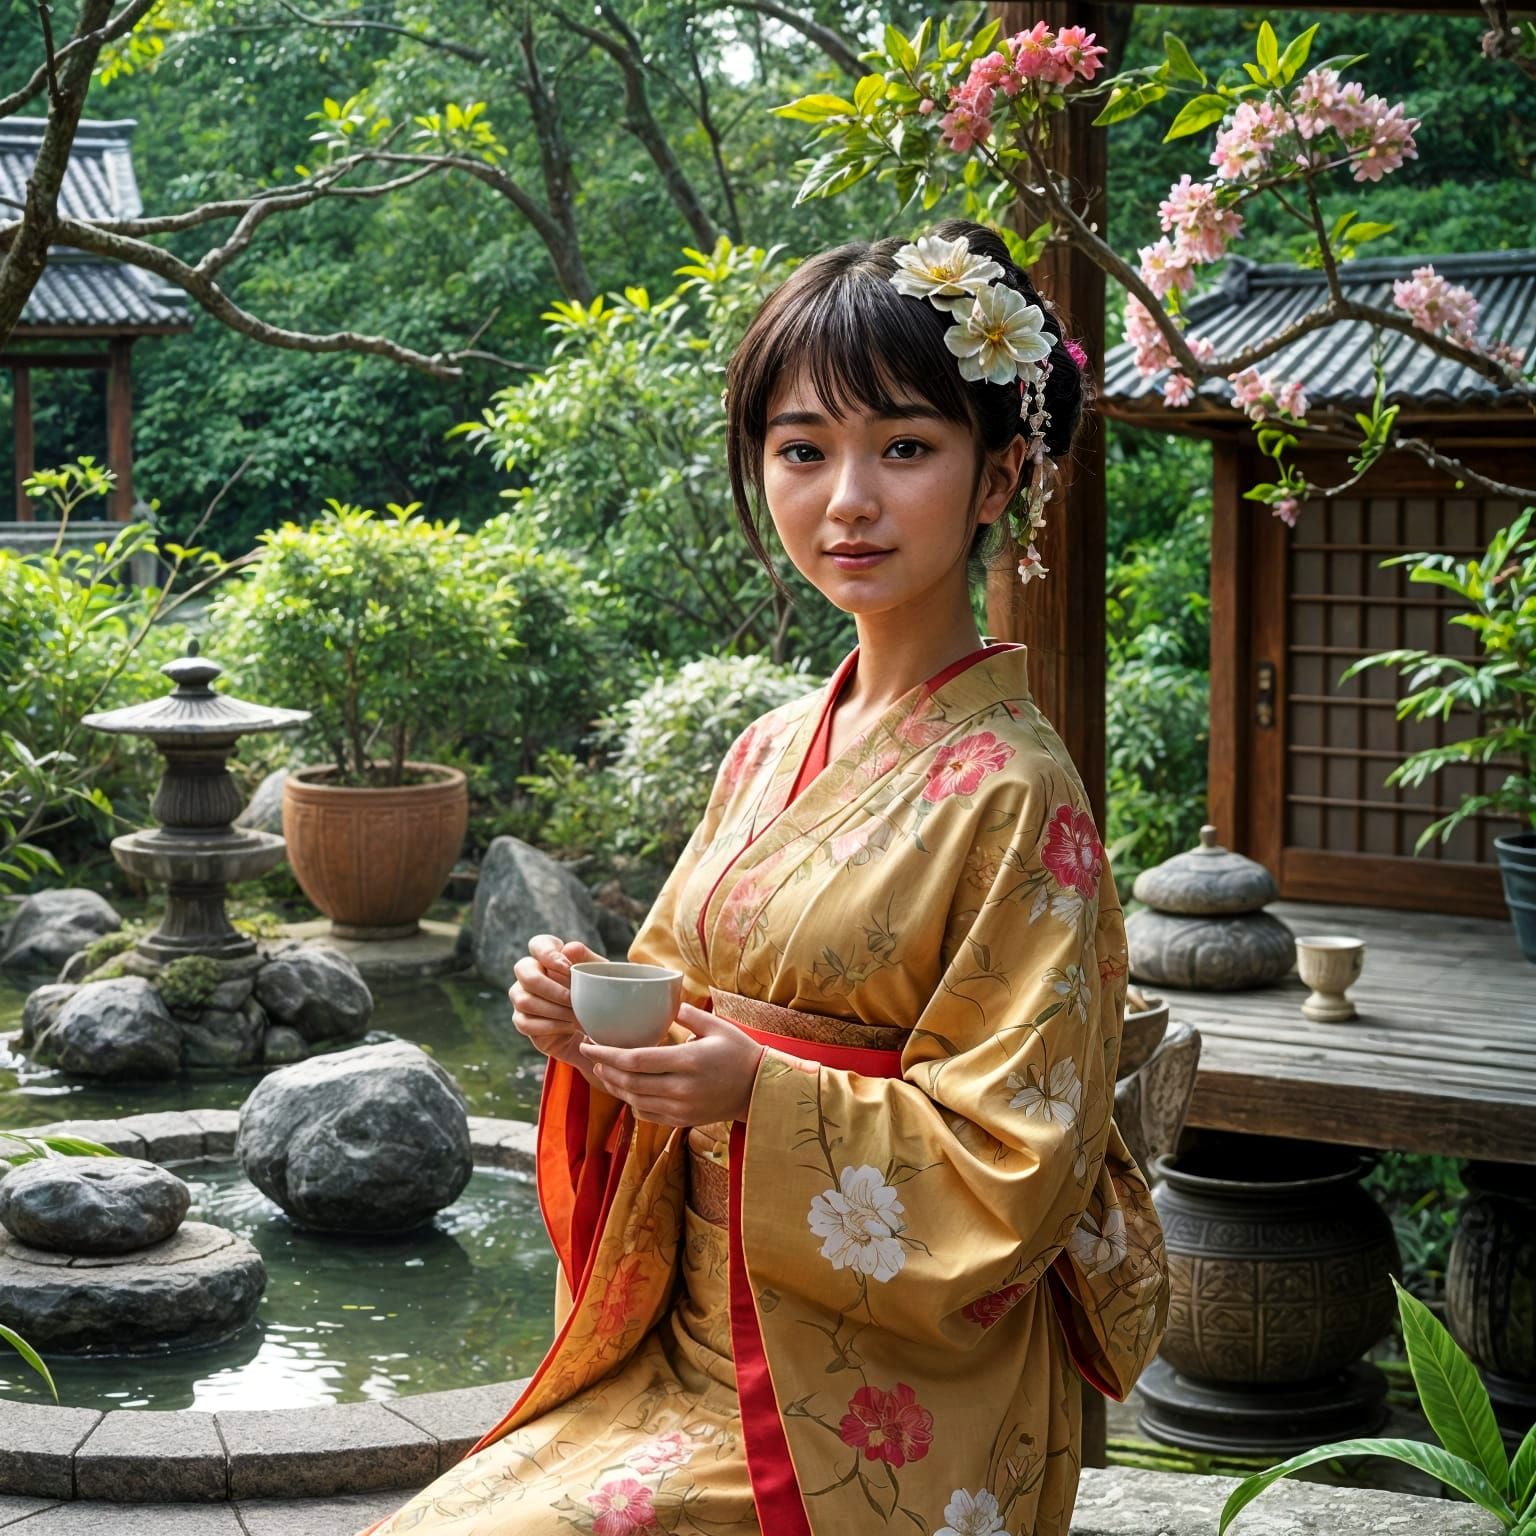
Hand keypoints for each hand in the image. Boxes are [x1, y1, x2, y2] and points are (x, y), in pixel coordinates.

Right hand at [509, 934, 606, 1083]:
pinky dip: (550, 1026)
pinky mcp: (523, 1021)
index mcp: (550, 958)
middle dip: (549, 986)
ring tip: (575, 1017)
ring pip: (523, 999)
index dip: (548, 953)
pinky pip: (525, 1023)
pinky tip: (568, 1027)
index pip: (538, 944)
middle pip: (522, 969)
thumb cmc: (598, 997)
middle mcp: (530, 975)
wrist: (598, 1030)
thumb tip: (568, 949)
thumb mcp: (601, 977)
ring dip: (553, 1009)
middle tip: (571, 999)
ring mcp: (523, 998)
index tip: (567, 967)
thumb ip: (587, 960)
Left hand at [578, 1003, 763, 1125]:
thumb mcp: (717, 1026)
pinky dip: (631, 1102)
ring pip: (634, 1100)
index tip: (589, 1043)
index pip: (636, 1060)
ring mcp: (681, 1108)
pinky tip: (627, 1088)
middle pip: (629, 1083)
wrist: (759, 1090)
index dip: (607, 1053)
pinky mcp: (682, 1120)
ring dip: (614, 1086)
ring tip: (604, 1069)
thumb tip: (666, 1002)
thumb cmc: (739, 1052)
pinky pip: (647, 1114)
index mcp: (688, 1061)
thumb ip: (688, 1015)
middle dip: (605, 1068)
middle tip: (592, 1054)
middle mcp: (682, 1088)